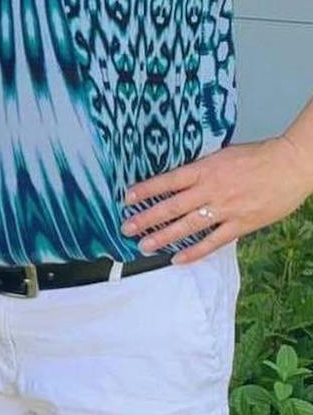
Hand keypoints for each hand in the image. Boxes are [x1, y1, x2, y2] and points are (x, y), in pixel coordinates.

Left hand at [123, 136, 312, 262]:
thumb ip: (200, 169)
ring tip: (143, 245)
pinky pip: (213, 242)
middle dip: (146, 217)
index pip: (167, 181)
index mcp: (204, 169)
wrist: (289, 166)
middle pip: (171, 206)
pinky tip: (177, 259)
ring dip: (163, 236)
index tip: (126, 198)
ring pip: (187, 226)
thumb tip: (180, 178)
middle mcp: (210, 190)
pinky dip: (195, 252)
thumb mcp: (221, 155)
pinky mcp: (241, 225)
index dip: (145, 189)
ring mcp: (225, 209)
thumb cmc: (256, 157)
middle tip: (126, 227)